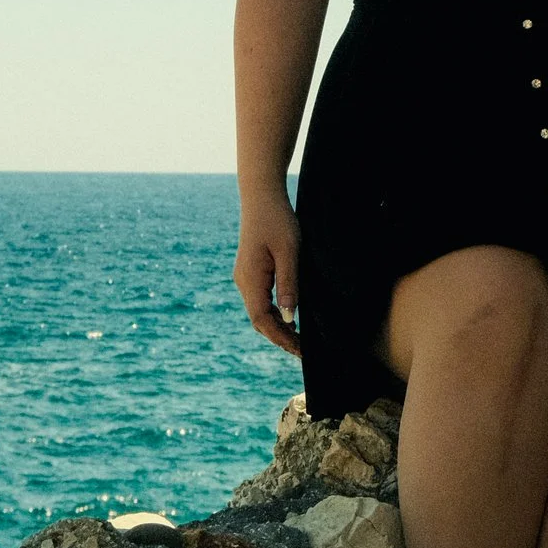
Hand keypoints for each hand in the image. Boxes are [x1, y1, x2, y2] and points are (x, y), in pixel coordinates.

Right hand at [236, 195, 303, 357]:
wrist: (261, 196)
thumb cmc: (277, 220)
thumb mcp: (289, 251)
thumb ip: (289, 283)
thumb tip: (288, 316)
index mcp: (250, 279)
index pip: (261, 320)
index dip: (280, 338)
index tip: (300, 351)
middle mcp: (243, 281)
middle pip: (258, 320)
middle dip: (279, 337)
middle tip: (303, 351)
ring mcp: (245, 276)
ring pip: (259, 311)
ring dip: (277, 327)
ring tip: (299, 340)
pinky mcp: (251, 271)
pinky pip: (260, 300)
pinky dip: (274, 314)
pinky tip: (289, 317)